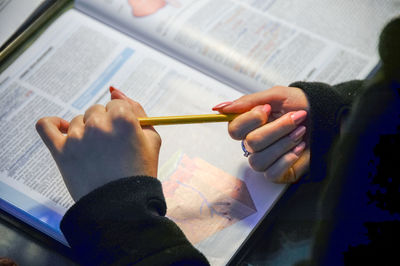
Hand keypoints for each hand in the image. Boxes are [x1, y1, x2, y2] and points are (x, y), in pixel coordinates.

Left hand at [36, 88, 160, 200]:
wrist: (121, 205)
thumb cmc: (139, 172)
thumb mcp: (152, 139)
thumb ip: (138, 110)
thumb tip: (116, 90)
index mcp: (123, 118)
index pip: (117, 104)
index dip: (121, 119)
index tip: (122, 134)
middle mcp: (98, 123)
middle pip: (97, 110)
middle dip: (104, 124)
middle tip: (110, 147)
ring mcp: (77, 136)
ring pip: (78, 120)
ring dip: (85, 131)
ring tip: (95, 154)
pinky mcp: (60, 150)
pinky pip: (46, 125)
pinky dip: (52, 123)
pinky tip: (62, 129)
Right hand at [213, 86, 309, 182]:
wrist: (327, 116)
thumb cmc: (301, 105)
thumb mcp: (276, 96)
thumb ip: (248, 102)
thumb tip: (220, 108)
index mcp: (250, 125)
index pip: (234, 129)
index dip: (250, 120)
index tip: (268, 109)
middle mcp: (254, 143)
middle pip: (251, 143)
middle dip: (276, 129)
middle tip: (296, 117)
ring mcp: (265, 159)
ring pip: (259, 159)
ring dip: (284, 143)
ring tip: (301, 132)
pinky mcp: (278, 173)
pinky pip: (272, 173)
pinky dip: (288, 159)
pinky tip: (299, 148)